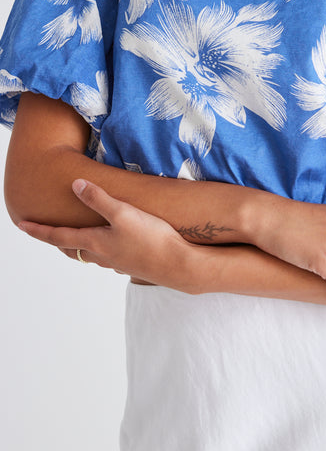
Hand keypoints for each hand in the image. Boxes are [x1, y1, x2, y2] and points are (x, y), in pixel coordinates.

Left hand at [17, 179, 201, 292]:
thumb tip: (76, 185)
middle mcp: (102, 255)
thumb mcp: (123, 213)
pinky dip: (101, 248)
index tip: (22, 226)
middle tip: (46, 231)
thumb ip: (99, 199)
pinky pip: (108, 256)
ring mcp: (117, 262)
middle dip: (58, 240)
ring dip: (79, 245)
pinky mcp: (133, 263)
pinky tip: (112, 242)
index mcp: (95, 242)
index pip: (59, 236)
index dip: (39, 230)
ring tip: (75, 235)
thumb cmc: (151, 239)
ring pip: (90, 254)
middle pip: (72, 248)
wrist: (178, 265)